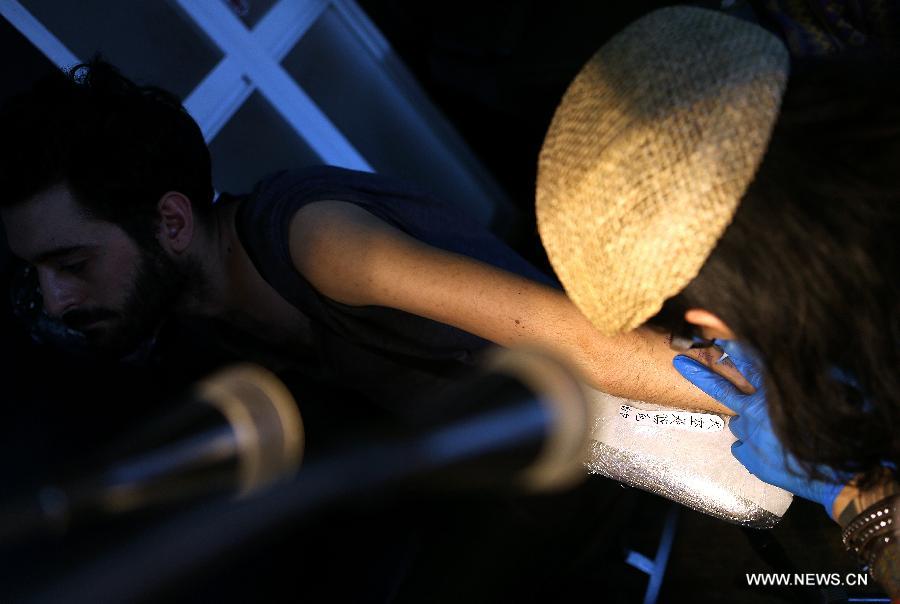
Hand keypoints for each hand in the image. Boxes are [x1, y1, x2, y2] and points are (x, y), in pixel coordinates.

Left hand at [672, 340, 846, 516]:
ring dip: (750, 423)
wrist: (838, 477)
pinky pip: (741, 446)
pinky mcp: (750, 457)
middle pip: (723, 391)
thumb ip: (808, 381)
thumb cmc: (835, 436)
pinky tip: (769, 450)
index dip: (729, 350)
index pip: (746, 365)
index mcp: (774, 395)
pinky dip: (752, 446)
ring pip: (739, 422)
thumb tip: (796, 362)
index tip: (712, 338)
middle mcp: (757, 413)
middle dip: (700, 375)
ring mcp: (750, 436)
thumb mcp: (827, 397)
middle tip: (679, 362)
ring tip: (773, 433)